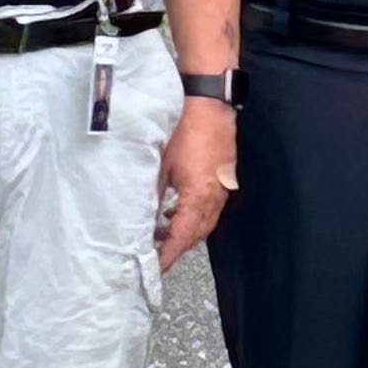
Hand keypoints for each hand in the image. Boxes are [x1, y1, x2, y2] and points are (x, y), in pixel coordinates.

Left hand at [155, 91, 238, 272]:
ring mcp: (223, 187)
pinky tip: (178, 212)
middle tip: (156, 256)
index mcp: (199, 197)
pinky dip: (195, 215)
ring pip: (206, 222)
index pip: (182, 238)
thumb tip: (142, 218)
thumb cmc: (184, 126)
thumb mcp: (161, 162)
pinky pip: (211, 206)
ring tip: (162, 236)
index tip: (155, 268)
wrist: (209, 98)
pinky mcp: (225, 176)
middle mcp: (216, 197)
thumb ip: (154, 194)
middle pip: (197, 234)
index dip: (168, 255)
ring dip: (186, 232)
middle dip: (177, 248)